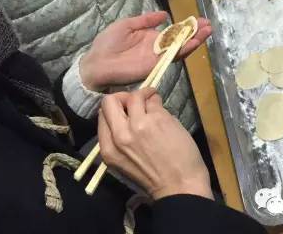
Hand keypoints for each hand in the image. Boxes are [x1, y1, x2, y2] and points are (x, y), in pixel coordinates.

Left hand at [80, 11, 210, 91]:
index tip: (199, 19)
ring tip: (207, 31)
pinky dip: (184, 50)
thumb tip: (164, 14)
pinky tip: (194, 42)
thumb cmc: (108, 43)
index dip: (185, 26)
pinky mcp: (155, 65)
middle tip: (209, 24)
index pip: (173, 31)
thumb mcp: (127, 24)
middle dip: (195, 33)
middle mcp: (156, 48)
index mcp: (150, 37)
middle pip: (180, 40)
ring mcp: (157, 57)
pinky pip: (172, 58)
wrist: (97, 63)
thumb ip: (146, 20)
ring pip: (180, 49)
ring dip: (194, 40)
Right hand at [98, 88, 213, 199]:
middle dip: (122, 96)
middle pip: (110, 100)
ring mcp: (139, 124)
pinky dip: (158, 101)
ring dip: (144, 95)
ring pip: (134, 96)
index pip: (102, 114)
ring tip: (153, 102)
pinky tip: (164, 112)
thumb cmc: (153, 177)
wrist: (180, 187)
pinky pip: (154, 100)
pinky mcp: (158, 118)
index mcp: (108, 148)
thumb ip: (118, 138)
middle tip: (135, 101)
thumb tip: (123, 112)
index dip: (114, 108)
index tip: (124, 109)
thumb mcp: (123, 162)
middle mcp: (120, 135)